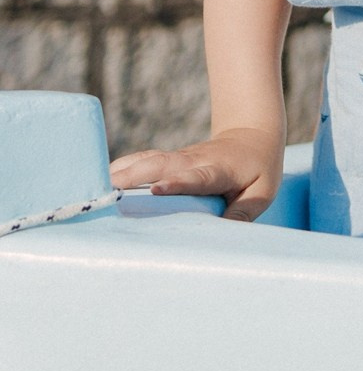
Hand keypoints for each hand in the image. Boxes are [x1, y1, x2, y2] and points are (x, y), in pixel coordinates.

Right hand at [109, 127, 282, 220]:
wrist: (252, 133)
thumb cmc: (258, 168)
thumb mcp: (261, 192)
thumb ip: (242, 213)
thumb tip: (221, 237)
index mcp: (216, 170)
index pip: (194, 176)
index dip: (176, 183)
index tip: (156, 189)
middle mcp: (192, 160)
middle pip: (160, 165)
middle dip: (134, 177)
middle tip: (106, 194)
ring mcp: (178, 157)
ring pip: (147, 161)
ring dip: (121, 172)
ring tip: (93, 188)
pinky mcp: (168, 159)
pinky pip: (141, 161)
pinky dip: (121, 168)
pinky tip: (99, 180)